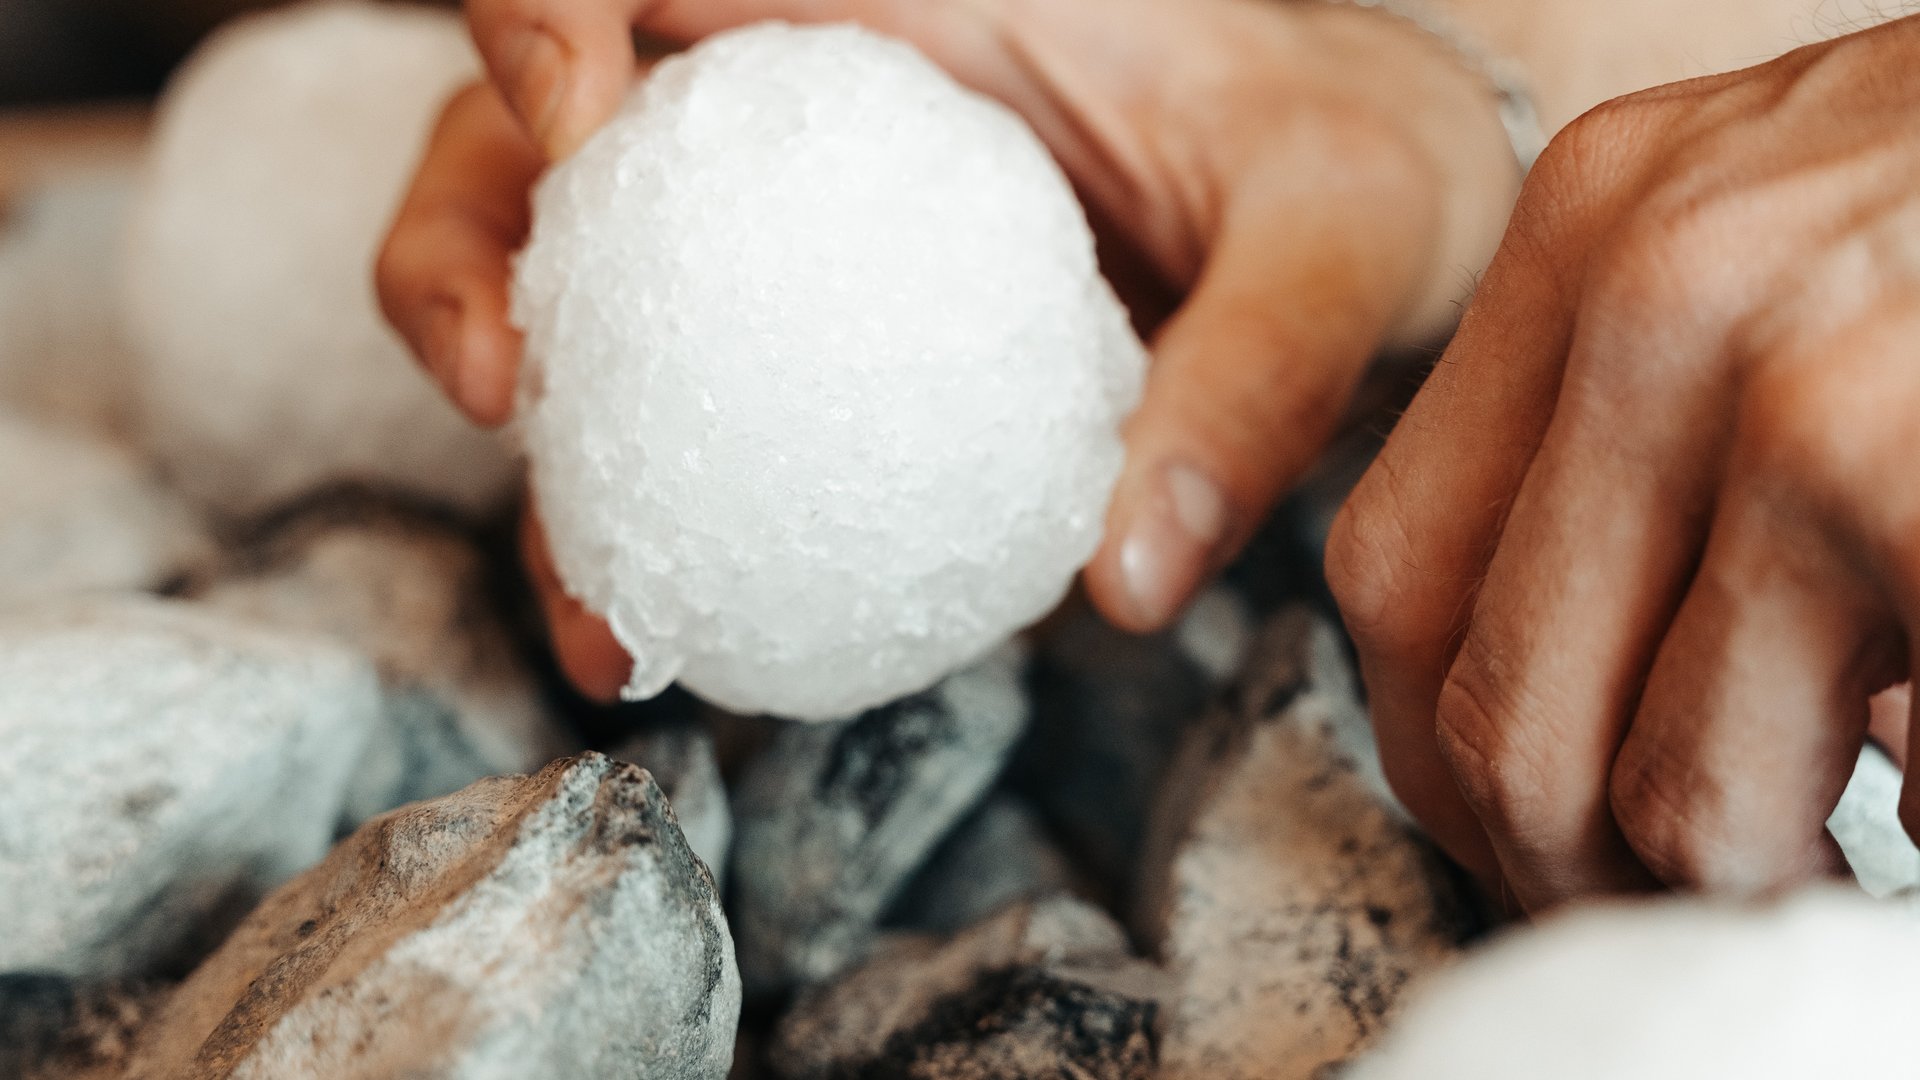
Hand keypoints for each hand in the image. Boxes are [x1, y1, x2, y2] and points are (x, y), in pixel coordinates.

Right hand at [378, 0, 1520, 698]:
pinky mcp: (794, 324)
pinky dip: (644, 509)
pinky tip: (676, 626)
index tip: (572, 131)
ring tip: (600, 604)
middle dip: (460, 249)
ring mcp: (775, 211)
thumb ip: (1252, 365)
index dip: (536, 10)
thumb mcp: (1339, 230)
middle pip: (526, 119)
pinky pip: (676, 400)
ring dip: (539, 439)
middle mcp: (793, 79)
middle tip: (502, 404)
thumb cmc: (1348, 162)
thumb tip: (1122, 573)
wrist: (1364, 209)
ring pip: (566, 279)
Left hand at [1328, 17, 1919, 908]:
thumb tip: (1593, 692)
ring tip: (1827, 851)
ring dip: (1752, 875)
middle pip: (1499, 709)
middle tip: (1665, 890)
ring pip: (1682, 792)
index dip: (1438, 748)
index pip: (1397, 567)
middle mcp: (1664, 295)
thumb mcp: (1783, 221)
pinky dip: (1919, 822)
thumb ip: (1652, 416)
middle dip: (1572, 864)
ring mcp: (1814, 404)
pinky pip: (1901, 790)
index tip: (1507, 823)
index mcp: (1594, 222)